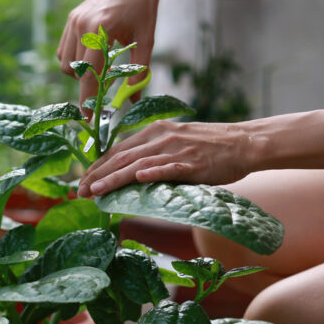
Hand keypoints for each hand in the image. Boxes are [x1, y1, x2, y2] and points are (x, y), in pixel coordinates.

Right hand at [57, 0, 161, 114]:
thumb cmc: (145, 9)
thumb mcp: (147, 39)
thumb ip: (139, 71)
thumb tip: (133, 101)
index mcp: (101, 29)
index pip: (89, 74)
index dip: (87, 100)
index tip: (88, 119)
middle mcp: (82, 24)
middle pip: (75, 72)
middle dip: (88, 84)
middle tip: (107, 83)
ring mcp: (73, 20)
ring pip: (65, 63)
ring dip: (80, 73)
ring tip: (101, 66)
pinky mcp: (71, 18)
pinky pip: (63, 51)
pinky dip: (74, 60)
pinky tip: (92, 55)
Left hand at [77, 119, 252, 196]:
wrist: (244, 141)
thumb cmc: (208, 147)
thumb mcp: (173, 142)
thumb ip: (151, 154)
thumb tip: (129, 172)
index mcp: (153, 132)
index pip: (117, 150)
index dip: (97, 166)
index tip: (82, 181)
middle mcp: (161, 138)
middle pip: (121, 157)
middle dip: (98, 175)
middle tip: (80, 191)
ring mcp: (176, 150)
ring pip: (139, 164)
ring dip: (115, 178)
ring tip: (96, 191)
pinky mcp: (193, 163)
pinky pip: (170, 168)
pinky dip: (154, 172)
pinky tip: (138, 179)